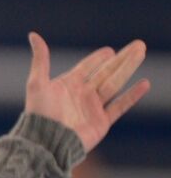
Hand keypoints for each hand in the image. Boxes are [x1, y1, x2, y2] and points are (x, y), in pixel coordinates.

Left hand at [25, 32, 149, 151]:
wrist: (45, 142)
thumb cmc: (39, 114)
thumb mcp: (37, 83)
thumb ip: (40, 59)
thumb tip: (33, 34)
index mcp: (67, 85)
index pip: (87, 67)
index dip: (98, 58)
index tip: (110, 50)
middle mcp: (81, 95)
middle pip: (106, 72)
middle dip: (122, 58)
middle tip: (139, 44)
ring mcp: (92, 108)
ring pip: (115, 84)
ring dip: (129, 68)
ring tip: (142, 54)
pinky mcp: (101, 122)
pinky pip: (120, 106)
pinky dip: (132, 95)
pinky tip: (144, 83)